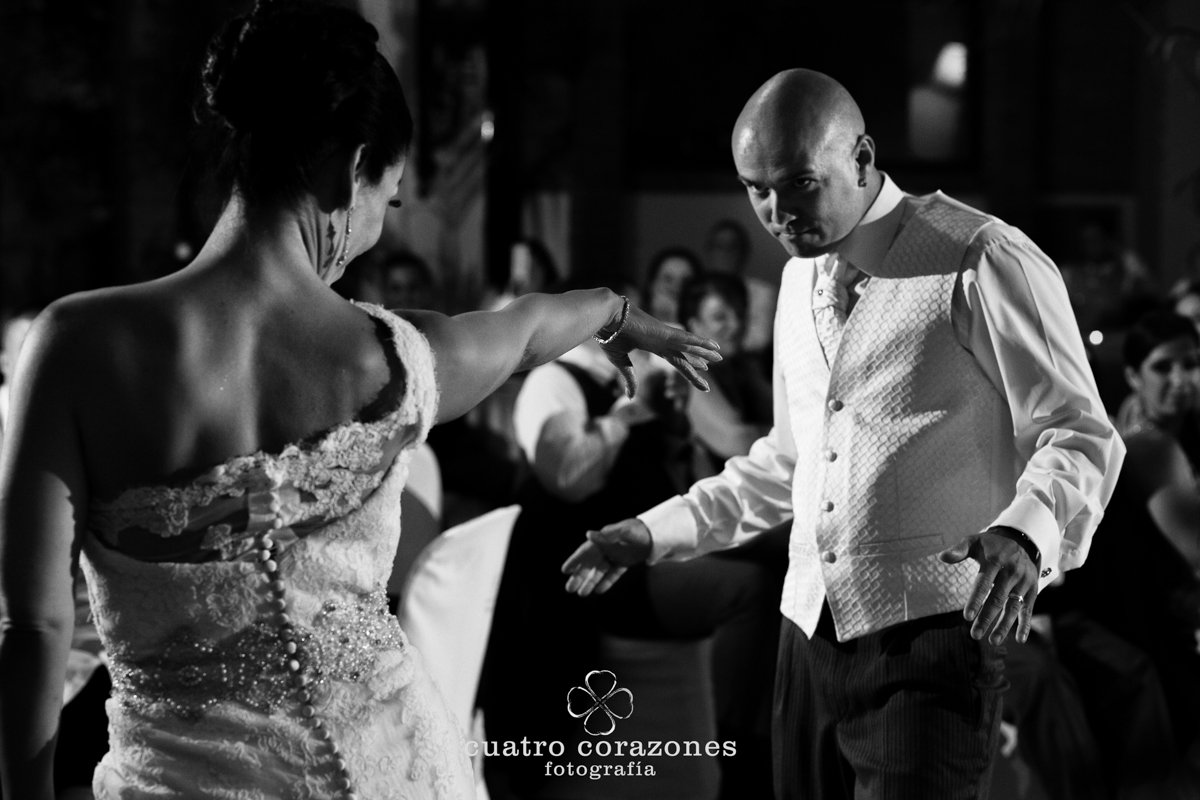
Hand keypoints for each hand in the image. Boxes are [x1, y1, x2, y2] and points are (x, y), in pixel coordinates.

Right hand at [561, 518, 652, 595]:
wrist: (658, 534)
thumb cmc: (640, 531)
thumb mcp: (625, 532)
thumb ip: (607, 535)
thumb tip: (588, 534)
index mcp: (604, 539)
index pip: (586, 551)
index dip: (575, 560)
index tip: (565, 570)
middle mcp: (608, 547)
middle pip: (590, 564)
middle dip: (580, 576)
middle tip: (569, 589)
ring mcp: (616, 555)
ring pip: (600, 571)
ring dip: (590, 581)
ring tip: (581, 594)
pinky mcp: (625, 561)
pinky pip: (613, 573)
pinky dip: (606, 581)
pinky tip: (598, 591)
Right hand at [600, 304, 719, 397]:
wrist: (607, 318)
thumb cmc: (610, 336)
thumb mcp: (620, 361)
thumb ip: (630, 378)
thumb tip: (631, 397)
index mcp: (653, 346)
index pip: (675, 359)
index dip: (688, 366)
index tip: (699, 370)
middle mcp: (662, 341)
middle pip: (686, 354)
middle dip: (699, 360)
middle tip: (713, 364)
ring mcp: (666, 337)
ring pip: (691, 346)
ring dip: (706, 351)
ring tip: (720, 356)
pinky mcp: (667, 333)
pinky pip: (690, 339)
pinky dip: (703, 342)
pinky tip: (715, 346)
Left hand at [939, 527, 1038, 643]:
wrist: (1020, 541)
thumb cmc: (990, 546)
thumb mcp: (974, 541)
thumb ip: (959, 550)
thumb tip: (942, 557)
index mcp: (995, 560)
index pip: (983, 583)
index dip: (976, 600)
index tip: (967, 617)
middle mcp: (1012, 572)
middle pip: (998, 599)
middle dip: (986, 618)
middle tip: (974, 635)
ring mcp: (1024, 582)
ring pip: (1013, 607)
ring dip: (1004, 626)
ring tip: (993, 641)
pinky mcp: (1032, 590)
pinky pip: (1028, 609)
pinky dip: (1025, 625)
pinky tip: (1019, 640)